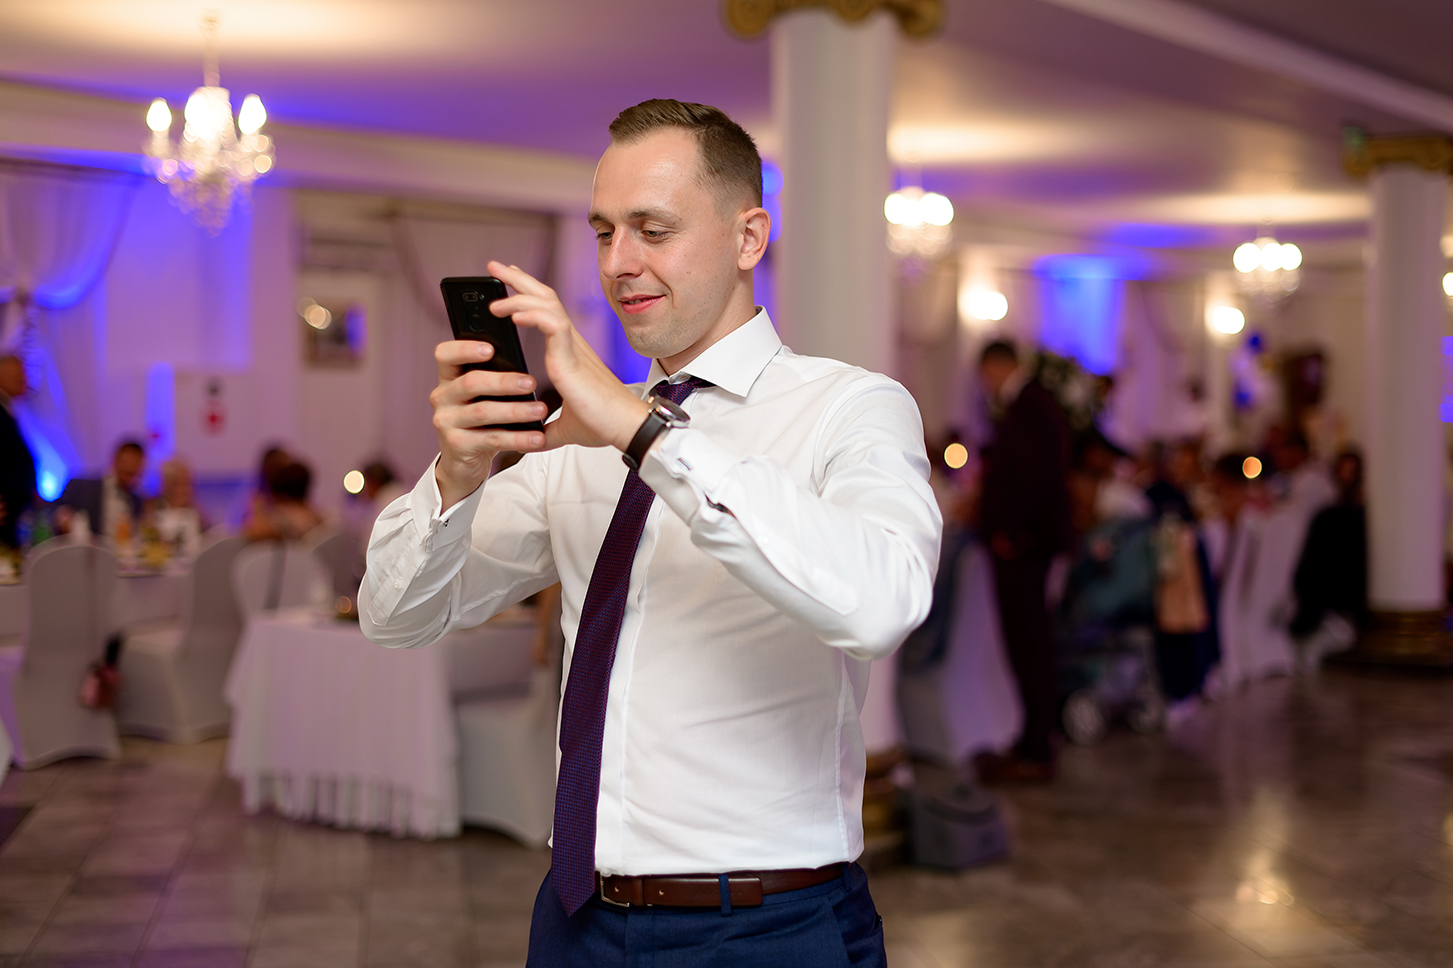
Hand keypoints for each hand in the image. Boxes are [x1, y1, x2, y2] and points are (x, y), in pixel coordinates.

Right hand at [431, 340, 549, 509]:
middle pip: (470, 383)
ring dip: (514, 410)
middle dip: (503, 382)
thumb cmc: (479, 424)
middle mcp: (442, 398)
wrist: (464, 464)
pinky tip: (536, 437)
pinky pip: (491, 439)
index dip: (465, 348)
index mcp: (448, 379)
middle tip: (531, 383)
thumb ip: (493, 381)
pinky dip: (517, 438)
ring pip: (482, 411)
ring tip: (540, 410)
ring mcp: (445, 422)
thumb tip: (525, 371)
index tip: (491, 349)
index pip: (445, 354)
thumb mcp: (481, 399)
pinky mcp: (456, 445)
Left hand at [485, 261, 648, 453]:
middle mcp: (572, 343)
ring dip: (518, 297)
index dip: (527, 293)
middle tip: (496, 266)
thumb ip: (547, 429)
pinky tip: (514, 316)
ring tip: (494, 300)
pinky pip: (552, 325)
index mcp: (570, 352)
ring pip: (546, 305)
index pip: (547, 311)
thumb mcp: (565, 427)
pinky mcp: (573, 359)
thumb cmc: (604, 424)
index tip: (508, 280)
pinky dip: (532, 316)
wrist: (626, 429)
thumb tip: (533, 439)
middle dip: (519, 280)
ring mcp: (574, 348)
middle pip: (545, 297)